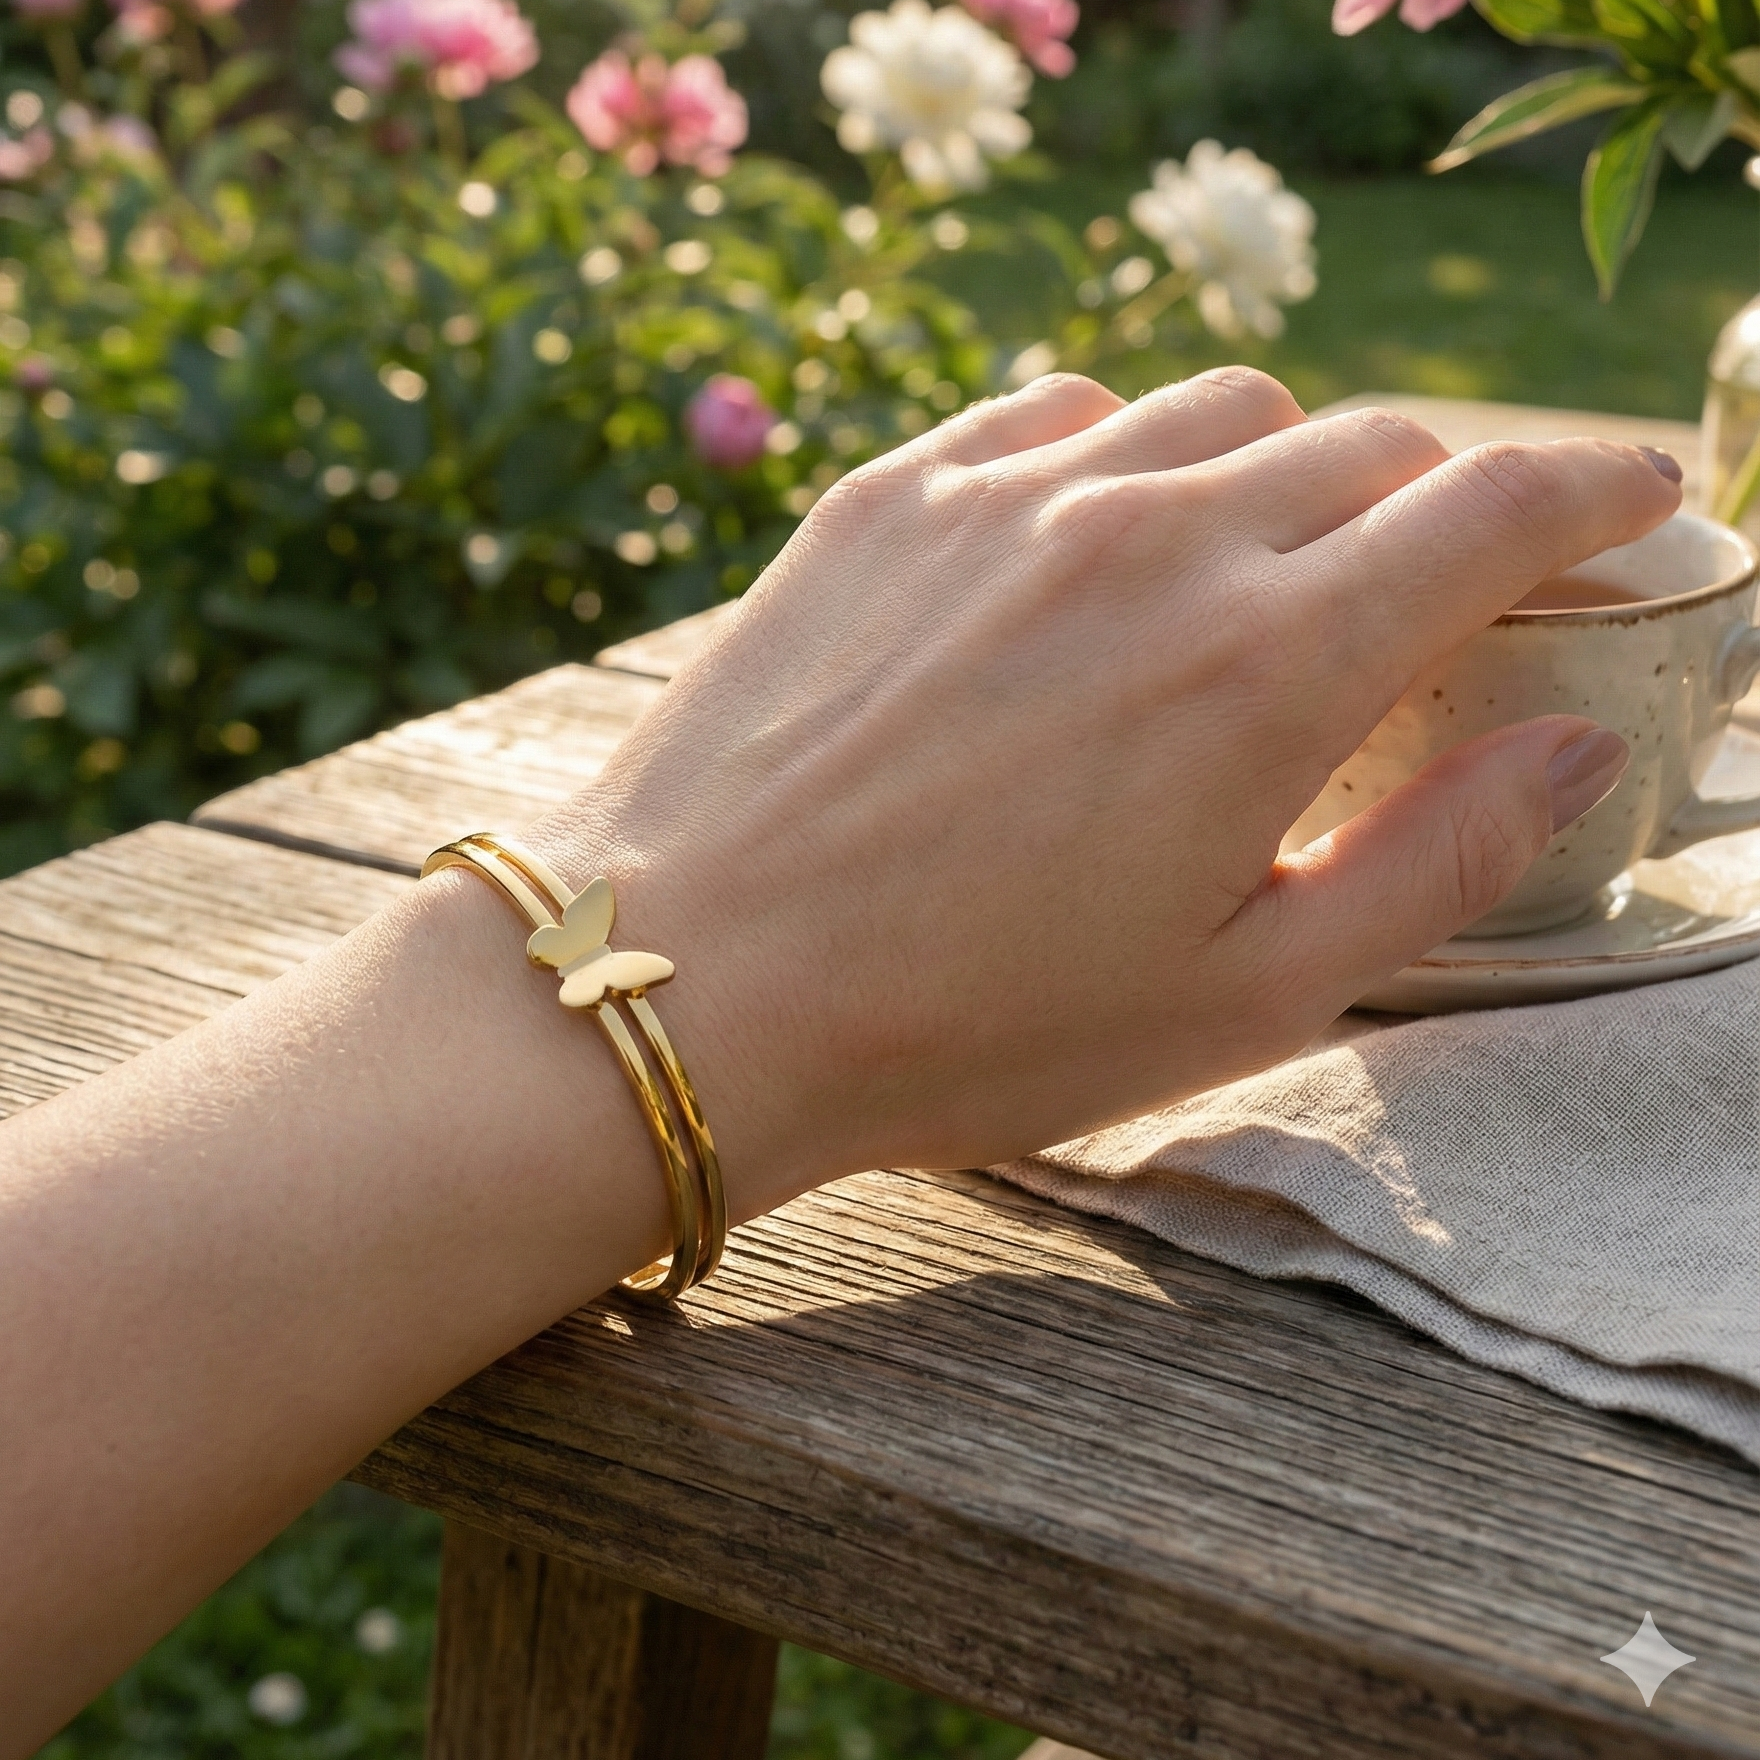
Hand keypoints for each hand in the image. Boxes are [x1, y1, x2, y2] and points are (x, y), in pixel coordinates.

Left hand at [533, 370, 1676, 1202]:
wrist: (689, 984)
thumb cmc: (966, 1027)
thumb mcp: (1240, 999)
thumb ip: (1434, 861)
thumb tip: (1569, 747)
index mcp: (1269, 664)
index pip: (1500, 504)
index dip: (1597, 488)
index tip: (1632, 499)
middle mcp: (1152, 535)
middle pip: (1369, 447)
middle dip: (1439, 504)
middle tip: (1425, 589)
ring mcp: (1009, 494)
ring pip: (1220, 411)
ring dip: (1282, 473)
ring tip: (1255, 574)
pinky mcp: (892, 492)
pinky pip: (1061, 413)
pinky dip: (1125, 457)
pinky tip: (1097, 543)